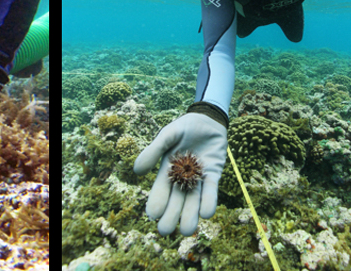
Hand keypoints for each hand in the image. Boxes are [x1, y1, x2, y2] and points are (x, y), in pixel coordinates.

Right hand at [134, 112, 226, 235]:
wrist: (207, 119)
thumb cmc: (183, 127)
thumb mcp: (167, 136)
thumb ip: (153, 151)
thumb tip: (137, 171)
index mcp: (166, 170)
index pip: (160, 190)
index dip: (157, 202)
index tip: (152, 215)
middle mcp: (181, 178)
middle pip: (176, 200)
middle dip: (171, 215)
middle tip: (165, 231)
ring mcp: (198, 178)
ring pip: (193, 200)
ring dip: (190, 215)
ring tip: (187, 230)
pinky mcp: (214, 175)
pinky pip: (211, 190)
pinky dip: (209, 201)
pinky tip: (206, 213)